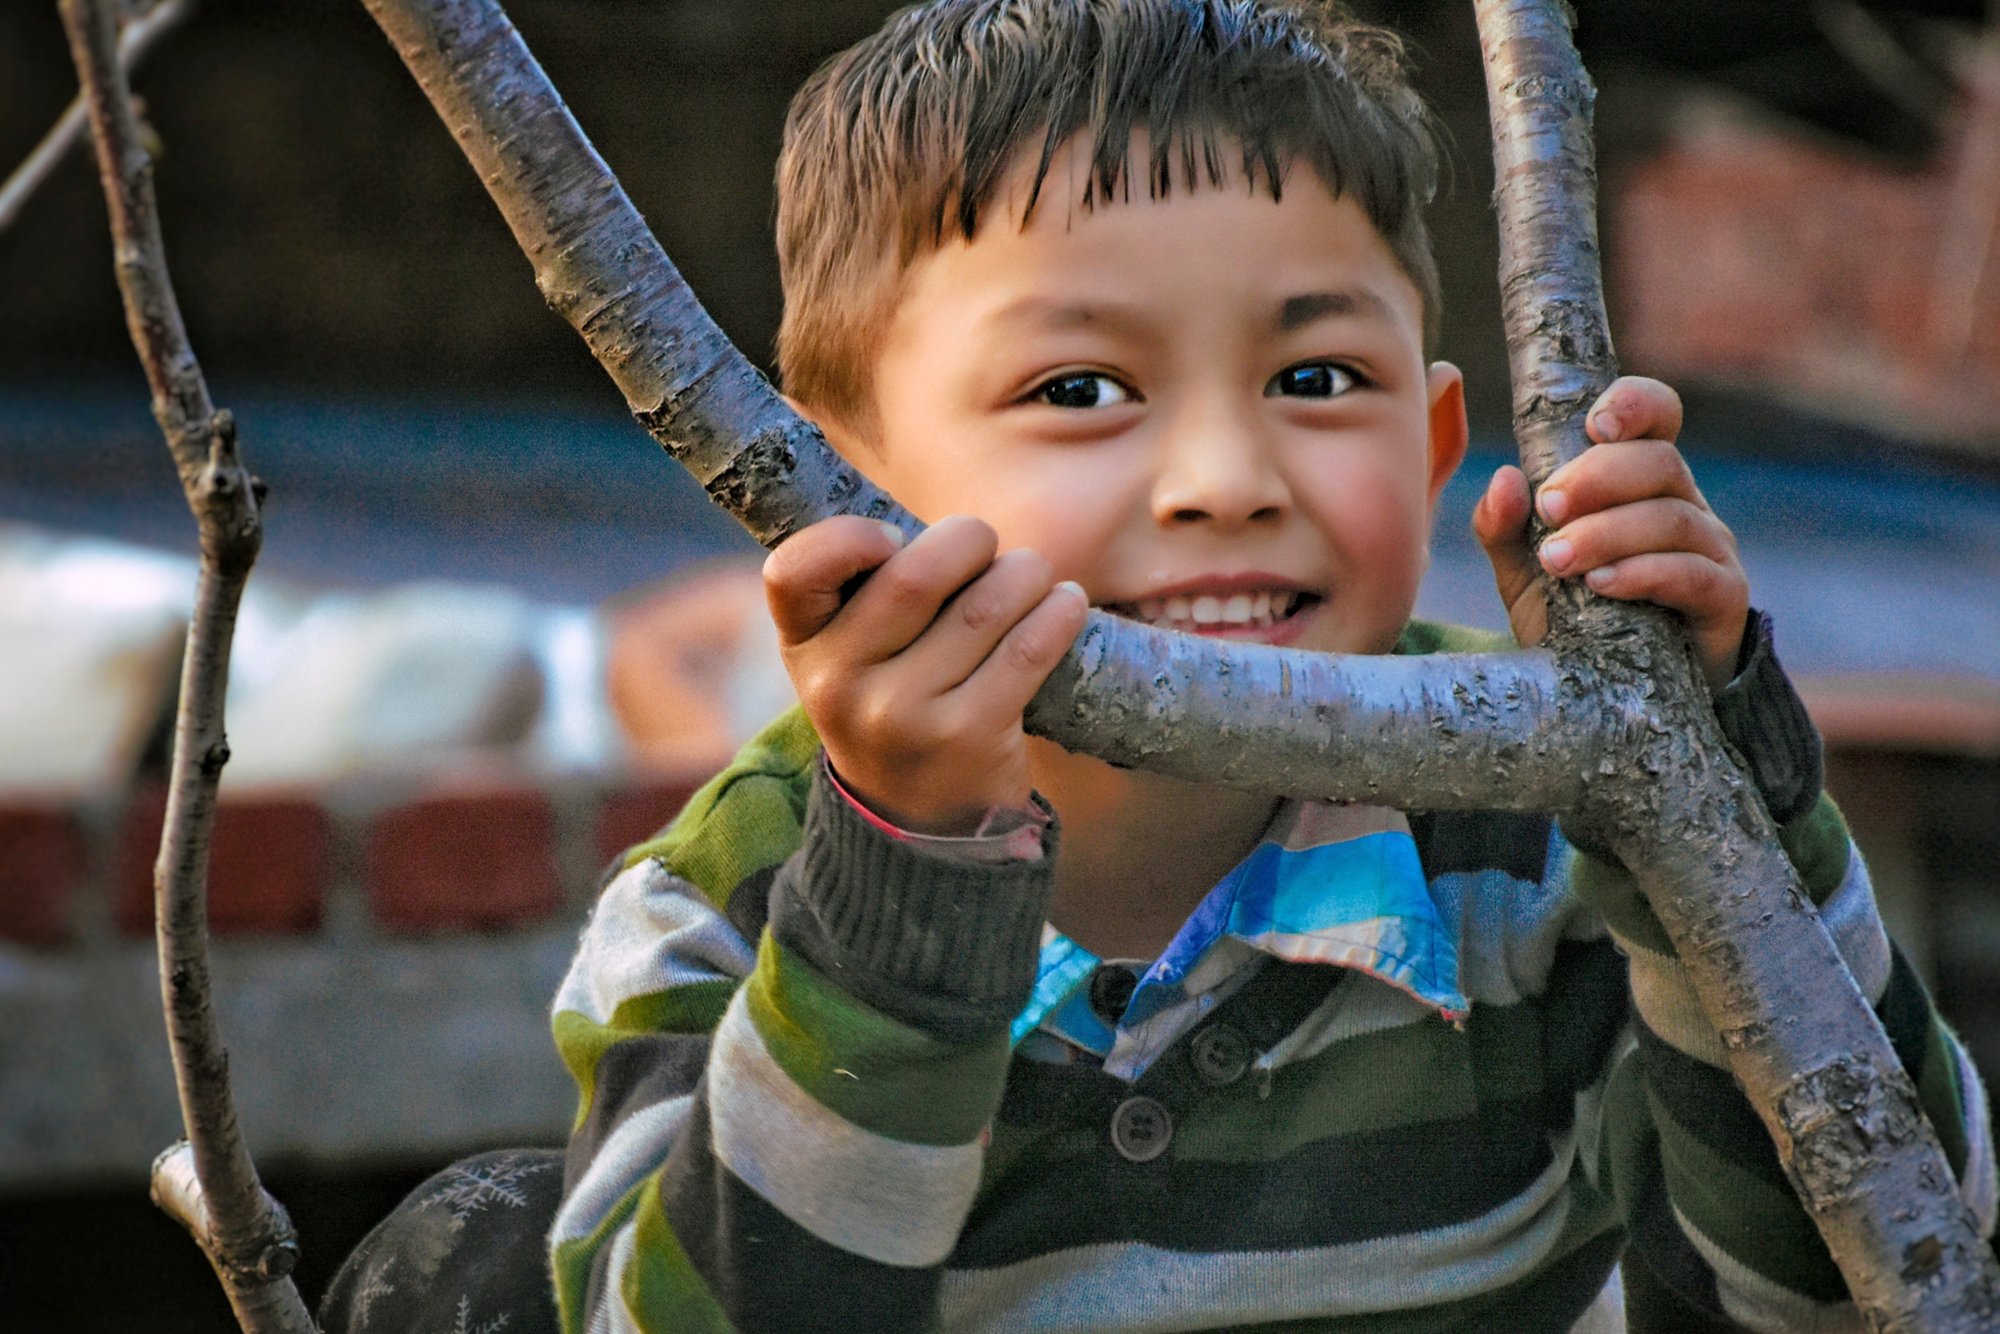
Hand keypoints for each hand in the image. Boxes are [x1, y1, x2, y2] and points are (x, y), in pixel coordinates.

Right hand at [763, 513, 1088, 834]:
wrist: (919, 820)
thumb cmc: (891, 700)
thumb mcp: (848, 653)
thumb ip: (866, 586)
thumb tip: (956, 528)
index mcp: (803, 648)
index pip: (793, 571)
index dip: (848, 538)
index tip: (892, 540)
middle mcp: (841, 685)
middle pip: (916, 574)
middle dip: (969, 540)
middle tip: (985, 548)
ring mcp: (903, 716)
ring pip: (985, 605)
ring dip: (1024, 573)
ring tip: (1031, 577)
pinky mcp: (969, 736)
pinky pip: (1028, 648)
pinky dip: (1058, 613)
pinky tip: (1065, 605)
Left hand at [1472, 376, 1748, 690]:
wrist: (1613, 696)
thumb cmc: (1573, 618)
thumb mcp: (1523, 572)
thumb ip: (1505, 528)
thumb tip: (1504, 477)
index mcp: (1639, 481)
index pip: (1657, 417)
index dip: (1634, 404)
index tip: (1593, 424)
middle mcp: (1682, 504)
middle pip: (1659, 461)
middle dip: (1598, 478)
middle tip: (1548, 509)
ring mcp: (1709, 550)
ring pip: (1673, 516)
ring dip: (1608, 532)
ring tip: (1558, 560)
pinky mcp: (1723, 599)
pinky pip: (1692, 573)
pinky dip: (1643, 573)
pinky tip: (1602, 585)